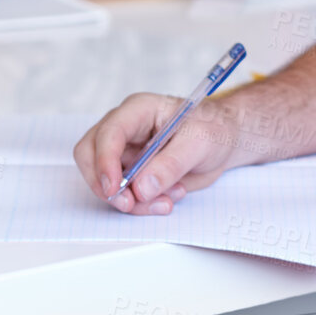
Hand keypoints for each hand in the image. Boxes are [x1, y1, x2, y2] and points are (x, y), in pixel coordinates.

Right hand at [73, 94, 244, 214]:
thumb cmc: (214, 129)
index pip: (109, 132)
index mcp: (139, 110)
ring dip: (131, 200)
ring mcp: (126, 152)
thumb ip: (171, 164)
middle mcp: (126, 129)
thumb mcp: (200, 143)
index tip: (114, 188)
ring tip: (166, 202)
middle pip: (90, 154)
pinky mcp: (132, 172)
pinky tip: (168, 198)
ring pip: (105, 180)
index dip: (105, 161)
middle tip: (129, 204)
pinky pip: (124, 193)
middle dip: (105, 184)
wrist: (224, 142)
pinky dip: (142, 204)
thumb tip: (142, 187)